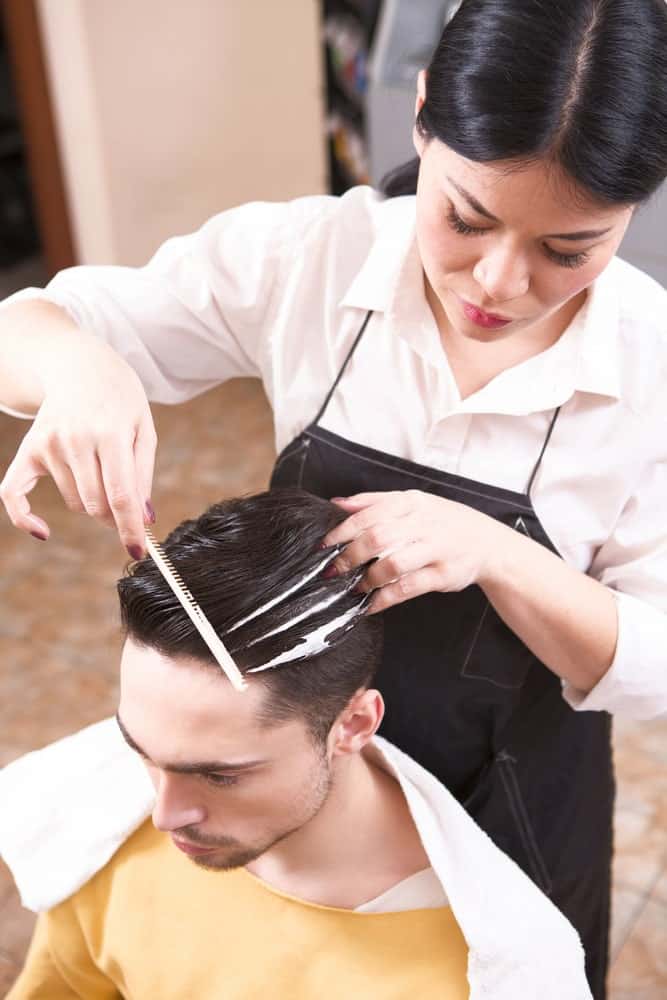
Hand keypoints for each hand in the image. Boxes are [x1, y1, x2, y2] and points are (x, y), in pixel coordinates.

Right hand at [0, 340, 156, 557]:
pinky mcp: (29, 448)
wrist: (81, 366)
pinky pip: (14, 494)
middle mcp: (75, 439)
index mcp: (110, 434)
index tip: (137, 552)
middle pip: (96, 505)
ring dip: (92, 501)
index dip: (129, 528)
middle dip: (115, 516)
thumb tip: (143, 519)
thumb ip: (143, 475)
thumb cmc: (120, 401)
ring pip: (75, 502)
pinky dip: (25, 518)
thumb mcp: (144, 430)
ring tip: (102, 471)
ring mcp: (48, 443)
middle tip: (125, 509)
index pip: (120, 495)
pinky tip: (43, 532)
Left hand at [323, 490, 501, 612]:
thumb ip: (374, 502)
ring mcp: (435, 549)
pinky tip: (370, 605)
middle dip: (350, 556)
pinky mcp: (442, 575)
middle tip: (333, 570)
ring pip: (392, 564)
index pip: (369, 513)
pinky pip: (408, 588)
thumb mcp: (413, 502)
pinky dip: (385, 599)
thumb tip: (337, 504)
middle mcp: (423, 523)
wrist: (488, 543)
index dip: (342, 530)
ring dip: (367, 579)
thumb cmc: (443, 522)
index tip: (324, 545)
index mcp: (412, 502)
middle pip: (377, 538)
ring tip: (354, 588)